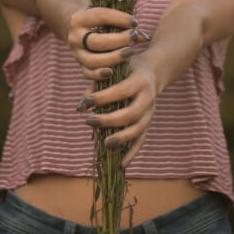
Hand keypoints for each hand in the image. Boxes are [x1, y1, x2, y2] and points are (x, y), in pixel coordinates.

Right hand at [66, 6, 150, 80]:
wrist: (74, 26)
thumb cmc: (97, 19)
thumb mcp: (106, 16)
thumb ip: (124, 24)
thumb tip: (145, 38)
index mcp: (80, 18)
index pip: (101, 16)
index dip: (120, 19)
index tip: (134, 22)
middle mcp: (75, 36)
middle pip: (96, 42)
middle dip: (118, 41)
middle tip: (132, 38)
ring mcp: (76, 52)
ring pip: (92, 60)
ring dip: (113, 58)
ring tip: (129, 53)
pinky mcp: (79, 64)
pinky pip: (88, 73)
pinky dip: (100, 74)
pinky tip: (113, 71)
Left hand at [77, 52, 156, 167]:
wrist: (153, 70)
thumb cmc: (127, 69)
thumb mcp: (115, 70)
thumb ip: (97, 85)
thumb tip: (80, 107)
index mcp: (140, 81)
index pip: (121, 91)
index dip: (103, 98)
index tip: (86, 104)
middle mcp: (148, 97)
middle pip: (131, 114)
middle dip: (109, 120)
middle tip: (90, 121)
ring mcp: (151, 111)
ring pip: (138, 129)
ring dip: (121, 138)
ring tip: (105, 144)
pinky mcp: (149, 122)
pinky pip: (142, 139)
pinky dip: (132, 152)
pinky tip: (122, 164)